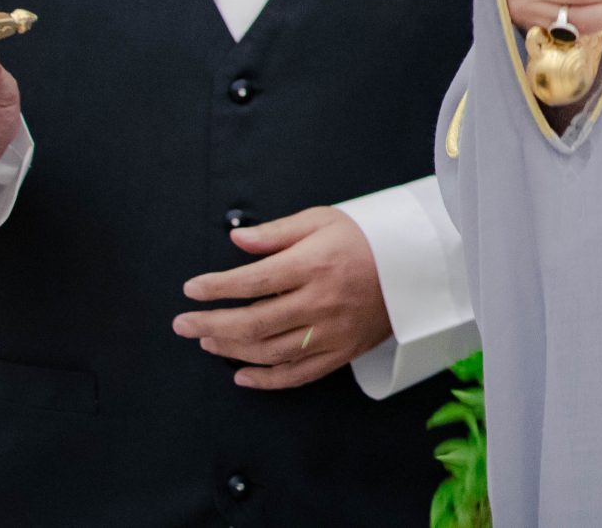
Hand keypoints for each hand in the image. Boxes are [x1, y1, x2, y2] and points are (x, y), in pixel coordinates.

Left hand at [173, 207, 391, 388]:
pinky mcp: (343, 352)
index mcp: (316, 265)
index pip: (253, 281)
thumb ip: (277, 232)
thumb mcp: (323, 221)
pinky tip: (241, 374)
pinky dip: (266, 380)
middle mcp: (322, 302)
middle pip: (254, 322)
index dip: (216, 287)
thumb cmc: (368, 238)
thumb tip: (235, 241)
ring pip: (270, 351)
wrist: (418, 265)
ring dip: (231, 349)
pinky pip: (298, 374)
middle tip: (183, 323)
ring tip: (208, 340)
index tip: (191, 289)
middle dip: (210, 324)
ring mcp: (333, 332)